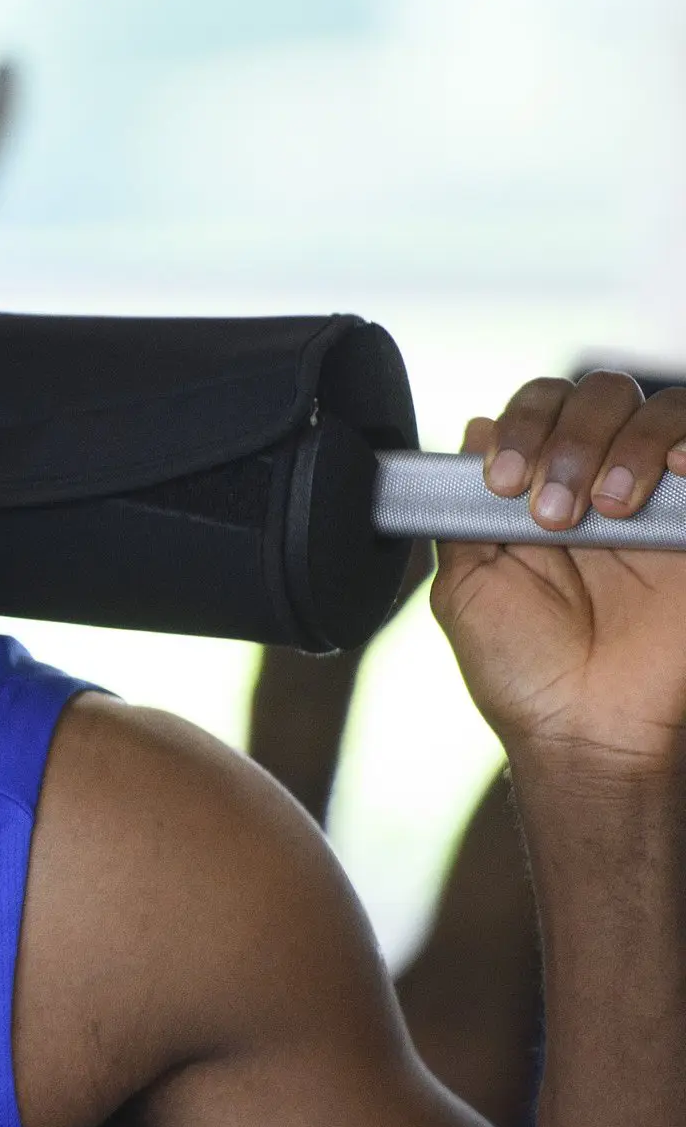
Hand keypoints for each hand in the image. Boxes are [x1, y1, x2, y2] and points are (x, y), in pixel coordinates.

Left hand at [432, 371, 685, 776]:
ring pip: (661, 411)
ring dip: (625, 444)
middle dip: (568, 436)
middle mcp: (603, 482)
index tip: (501, 482)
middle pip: (600, 393)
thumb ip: (463, 511)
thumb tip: (472, 426)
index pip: (541, 406)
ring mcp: (663, 501)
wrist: (588, 732)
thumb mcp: (467, 587)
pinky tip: (675, 474)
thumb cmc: (524, 671)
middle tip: (551, 513)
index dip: (523, 423)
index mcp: (541, 489)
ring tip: (606, 509)